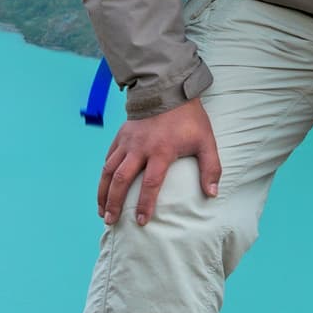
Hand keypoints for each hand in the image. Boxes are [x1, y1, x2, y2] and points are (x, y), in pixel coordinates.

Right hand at [99, 99, 221, 226]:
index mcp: (161, 151)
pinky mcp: (120, 136)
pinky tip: (103, 188)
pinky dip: (104, 175)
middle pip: (121, 180)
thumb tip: (212, 194)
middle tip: (110, 221)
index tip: (142, 222)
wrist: (167, 90)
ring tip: (101, 211)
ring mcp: (127, 142)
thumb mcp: (206, 141)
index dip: (145, 204)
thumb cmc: (189, 119)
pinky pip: (108, 158)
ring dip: (103, 192)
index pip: (151, 183)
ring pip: (108, 170)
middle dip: (114, 203)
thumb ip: (211, 168)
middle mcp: (140, 148)